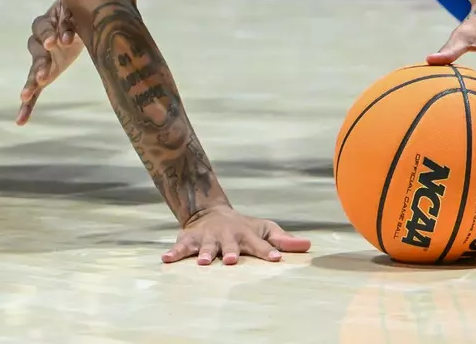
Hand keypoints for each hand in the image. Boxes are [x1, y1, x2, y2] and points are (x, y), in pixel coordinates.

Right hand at [15, 0, 82, 123]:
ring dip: (32, 82)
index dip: (52, 34)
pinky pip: (35, 89)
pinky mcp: (45, 73)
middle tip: (43, 74)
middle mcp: (40, 41)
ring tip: (26, 95)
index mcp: (49, 22)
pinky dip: (28, 105)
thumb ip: (71, 20)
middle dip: (41, 63)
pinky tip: (21, 120)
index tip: (63, 41)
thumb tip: (67, 36)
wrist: (80, 19)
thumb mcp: (76, 11)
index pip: (46, 27)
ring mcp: (42, 58)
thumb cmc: (78, 12)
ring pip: (34, 69)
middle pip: (37, 51)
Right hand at [165, 204, 311, 265]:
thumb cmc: (243, 227)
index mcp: (246, 235)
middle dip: (230, 252)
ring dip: (204, 253)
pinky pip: (181, 246)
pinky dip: (174, 252)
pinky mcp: (190, 239)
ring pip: (205, 246)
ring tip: (203, 263)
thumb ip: (284, 240)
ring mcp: (207, 238)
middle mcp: (226, 236)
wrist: (210, 211)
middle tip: (231, 260)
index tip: (276, 258)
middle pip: (229, 245)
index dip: (267, 250)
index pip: (259, 244)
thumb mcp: (265, 229)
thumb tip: (309, 246)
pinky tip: (166, 259)